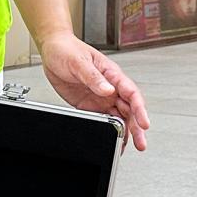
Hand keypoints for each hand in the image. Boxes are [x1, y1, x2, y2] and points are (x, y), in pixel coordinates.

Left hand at [41, 33, 149, 149]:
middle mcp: (110, 87)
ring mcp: (101, 97)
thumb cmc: (67, 50)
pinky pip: (103, 120)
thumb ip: (93, 77)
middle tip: (141, 143)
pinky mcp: (89, 105)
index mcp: (111, 74)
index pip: (131, 93)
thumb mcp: (79, 62)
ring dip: (124, 132)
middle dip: (136, 127)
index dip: (139, 109)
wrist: (52, 51)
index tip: (144, 123)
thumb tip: (108, 90)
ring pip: (118, 117)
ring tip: (127, 147)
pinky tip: (112, 140)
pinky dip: (109, 131)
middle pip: (129, 110)